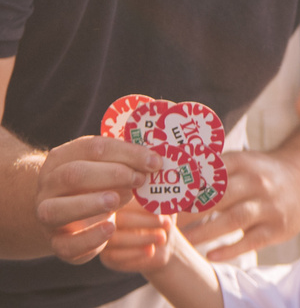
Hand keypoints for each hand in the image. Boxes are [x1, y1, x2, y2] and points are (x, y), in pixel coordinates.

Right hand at [31, 134, 163, 264]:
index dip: (126, 153)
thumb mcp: (106, 166)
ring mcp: (47, 216)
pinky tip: (111, 228)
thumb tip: (157, 161)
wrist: (64, 213)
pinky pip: (67, 245)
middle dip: (111, 175)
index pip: (93, 148)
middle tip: (140, 180)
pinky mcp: (56, 243)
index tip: (155, 162)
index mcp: (63, 158)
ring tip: (119, 199)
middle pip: (73, 175)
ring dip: (91, 203)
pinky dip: (90, 237)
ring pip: (57, 210)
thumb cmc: (94, 182)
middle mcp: (49, 186)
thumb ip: (126, 161)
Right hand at [96, 203, 180, 274]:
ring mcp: (104, 238)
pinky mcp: (107, 257)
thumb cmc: (164, 219)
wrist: (163, 243)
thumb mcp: (166, 207)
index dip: (144, 204)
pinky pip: (115, 256)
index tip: (162, 207)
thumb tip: (165, 194)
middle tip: (166, 224)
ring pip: (116, 239)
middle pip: (120, 219)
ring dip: (142, 239)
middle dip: (146, 221)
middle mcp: (107, 218)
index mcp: (120, 201)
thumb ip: (163, 199)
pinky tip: (151, 250)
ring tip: (162, 238)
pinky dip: (135, 253)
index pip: (125, 200)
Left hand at [176, 148, 299, 261]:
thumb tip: (168, 172)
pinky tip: (211, 255)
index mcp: (244, 163)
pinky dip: (231, 249)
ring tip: (184, 241)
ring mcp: (269, 205)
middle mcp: (257, 182)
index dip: (186, 186)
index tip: (163, 200)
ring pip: (234, 219)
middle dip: (190, 211)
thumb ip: (210, 167)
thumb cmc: (259, 174)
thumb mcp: (241, 161)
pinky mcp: (277, 227)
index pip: (210, 173)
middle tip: (165, 224)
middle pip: (220, 196)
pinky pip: (252, 240)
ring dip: (206, 231)